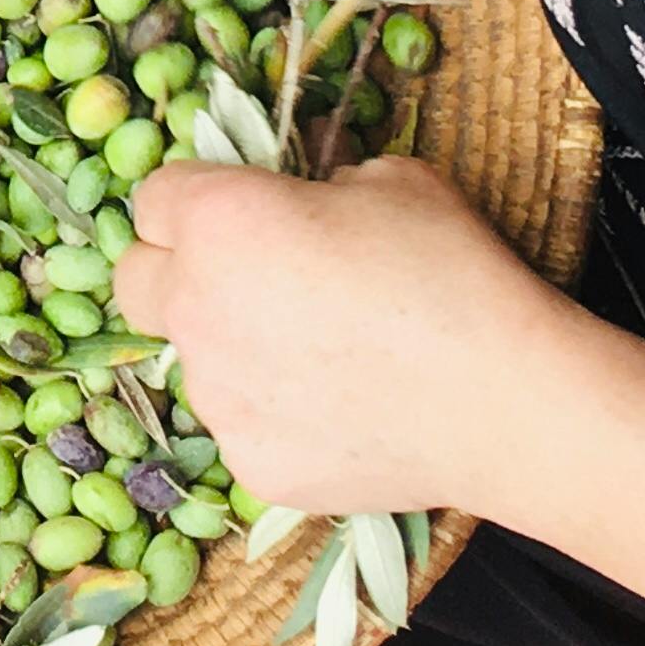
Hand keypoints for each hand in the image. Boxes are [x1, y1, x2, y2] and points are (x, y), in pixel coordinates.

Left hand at [115, 160, 644, 645]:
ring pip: (193, 361)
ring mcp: (219, 396)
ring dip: (232, 349)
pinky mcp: (252, 465)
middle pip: (135, 282)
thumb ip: (317, 184)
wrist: (509, 401)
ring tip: (320, 357)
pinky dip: (275, 417)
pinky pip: (242, 426)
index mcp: (218, 221)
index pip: (153, 198)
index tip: (240, 213)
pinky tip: (343, 411)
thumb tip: (304, 202)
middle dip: (176, 273)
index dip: (196, 201)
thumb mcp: (389, 180)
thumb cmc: (452, 270)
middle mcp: (196, 307)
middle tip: (248, 281)